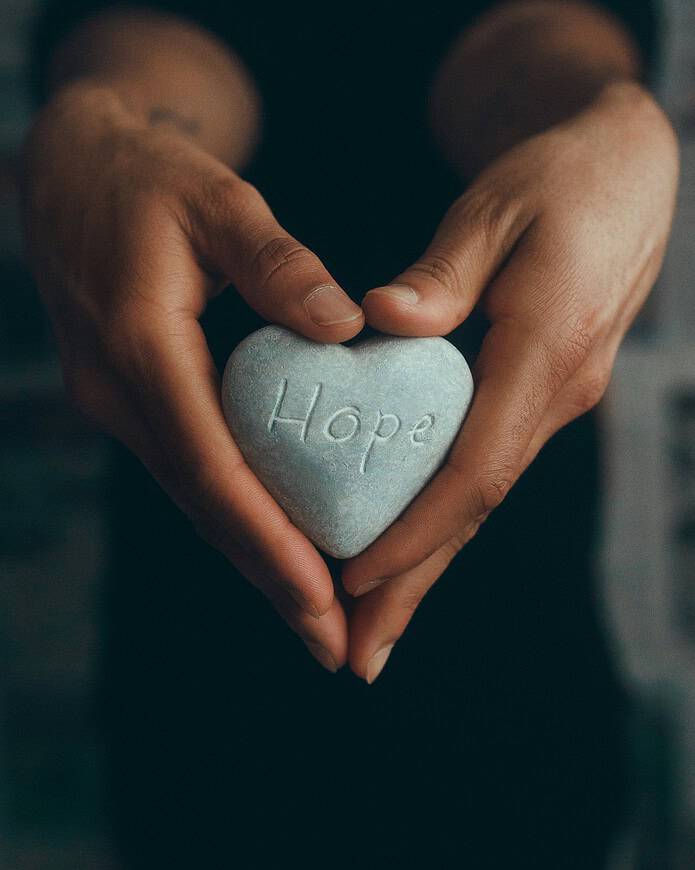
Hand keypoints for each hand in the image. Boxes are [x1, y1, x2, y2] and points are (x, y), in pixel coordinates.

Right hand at [22, 82, 364, 671]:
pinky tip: (277, 549)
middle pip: (206, 506)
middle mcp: (122, 394)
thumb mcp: (215, 198)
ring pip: (198, 500)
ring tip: (316, 620)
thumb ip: (276, 262)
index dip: (266, 538)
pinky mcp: (138, 402)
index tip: (322, 596)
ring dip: (255, 561)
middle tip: (332, 644)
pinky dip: (238, 518)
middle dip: (269, 579)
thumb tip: (345, 326)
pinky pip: (193, 473)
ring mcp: (122, 404)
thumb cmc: (148, 179)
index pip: (211, 465)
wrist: (74, 174)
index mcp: (142, 346)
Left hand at [342, 81, 678, 681]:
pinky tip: (407, 548)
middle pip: (476, 509)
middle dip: (415, 585)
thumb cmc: (556, 178)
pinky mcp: (538, 396)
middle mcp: (555, 394)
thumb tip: (378, 321)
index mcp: (546, 349)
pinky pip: (483, 471)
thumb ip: (442, 273)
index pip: (475, 468)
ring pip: (479, 501)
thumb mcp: (495, 207)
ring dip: (426, 566)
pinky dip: (441, 518)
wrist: (623, 172)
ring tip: (371, 626)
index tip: (353, 578)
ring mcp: (553, 401)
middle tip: (355, 656)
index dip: (416, 530)